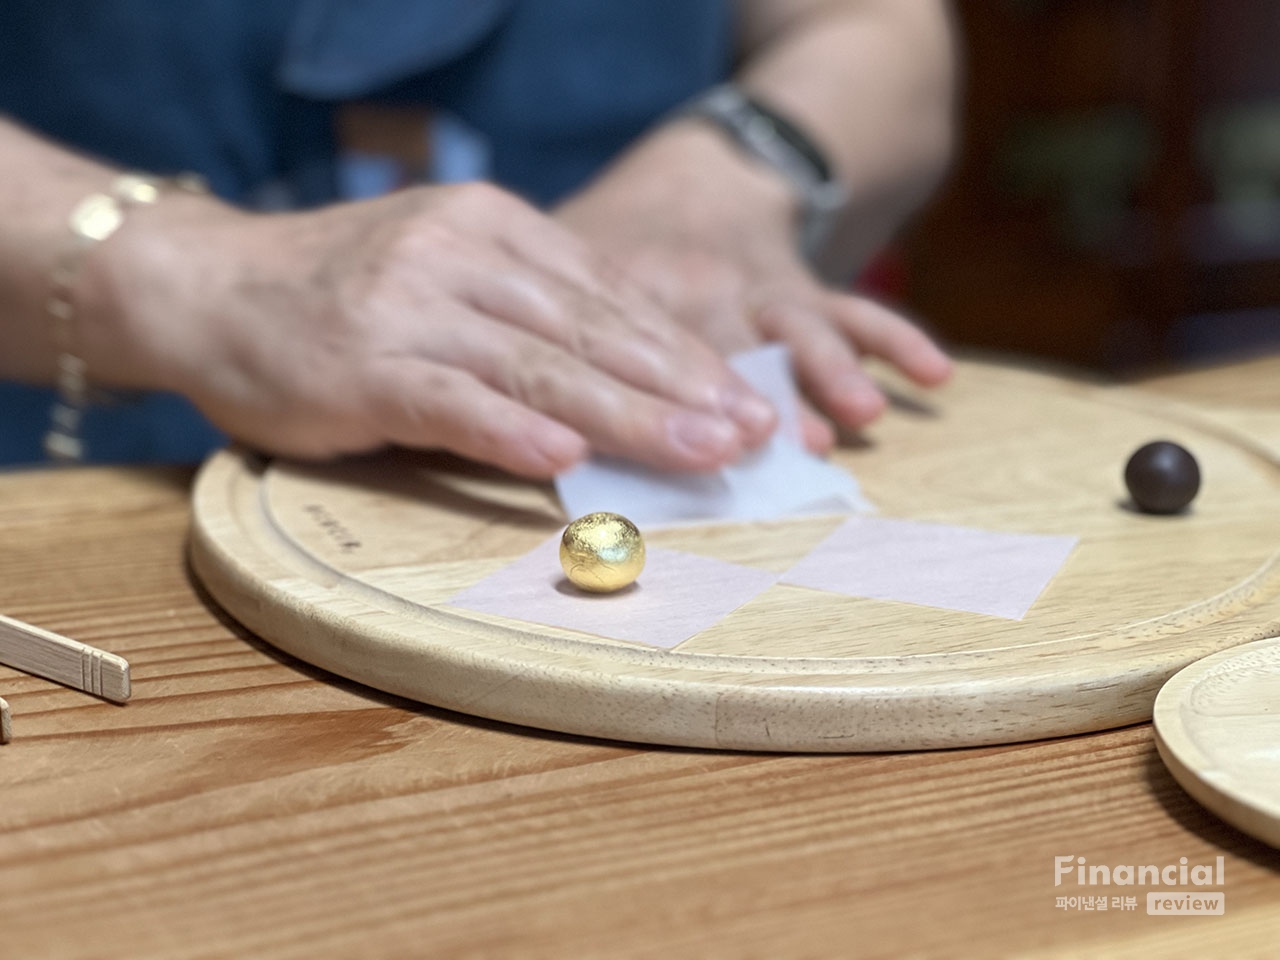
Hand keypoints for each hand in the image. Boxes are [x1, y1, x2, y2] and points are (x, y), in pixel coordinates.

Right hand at [80, 181, 778, 476]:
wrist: (207, 285)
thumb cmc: (340, 294)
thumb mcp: (446, 276)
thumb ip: (527, 316)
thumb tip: (625, 382)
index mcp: (494, 229)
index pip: (610, 295)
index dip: (684, 351)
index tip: (746, 396)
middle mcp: (461, 256)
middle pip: (593, 330)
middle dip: (683, 386)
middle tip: (754, 430)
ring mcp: (411, 307)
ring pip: (542, 365)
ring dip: (629, 414)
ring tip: (701, 450)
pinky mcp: (363, 364)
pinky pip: (452, 399)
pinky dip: (510, 428)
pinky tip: (564, 455)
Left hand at [556, 123, 952, 453]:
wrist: (700, 182)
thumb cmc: (617, 240)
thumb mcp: (564, 260)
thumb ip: (534, 320)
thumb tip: (485, 401)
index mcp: (626, 284)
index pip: (631, 342)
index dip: (644, 391)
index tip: (663, 438)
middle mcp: (698, 285)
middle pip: (720, 343)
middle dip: (743, 393)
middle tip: (764, 443)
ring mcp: (758, 287)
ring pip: (793, 327)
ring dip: (825, 368)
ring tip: (857, 414)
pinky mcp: (806, 289)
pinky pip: (854, 308)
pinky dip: (894, 338)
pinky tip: (933, 376)